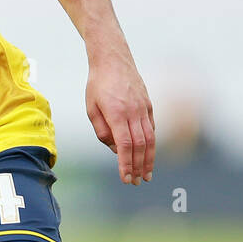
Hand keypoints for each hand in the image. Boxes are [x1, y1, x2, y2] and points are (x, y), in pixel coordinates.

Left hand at [86, 53, 155, 185]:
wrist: (113, 59)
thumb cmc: (97, 85)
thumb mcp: (91, 108)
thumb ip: (102, 131)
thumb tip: (114, 148)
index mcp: (116, 113)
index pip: (124, 145)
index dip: (126, 164)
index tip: (126, 178)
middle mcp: (133, 112)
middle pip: (140, 145)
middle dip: (139, 166)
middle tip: (138, 182)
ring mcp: (143, 108)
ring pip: (150, 138)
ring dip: (149, 159)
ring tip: (147, 174)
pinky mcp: (148, 104)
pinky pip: (152, 127)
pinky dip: (150, 143)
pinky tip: (147, 154)